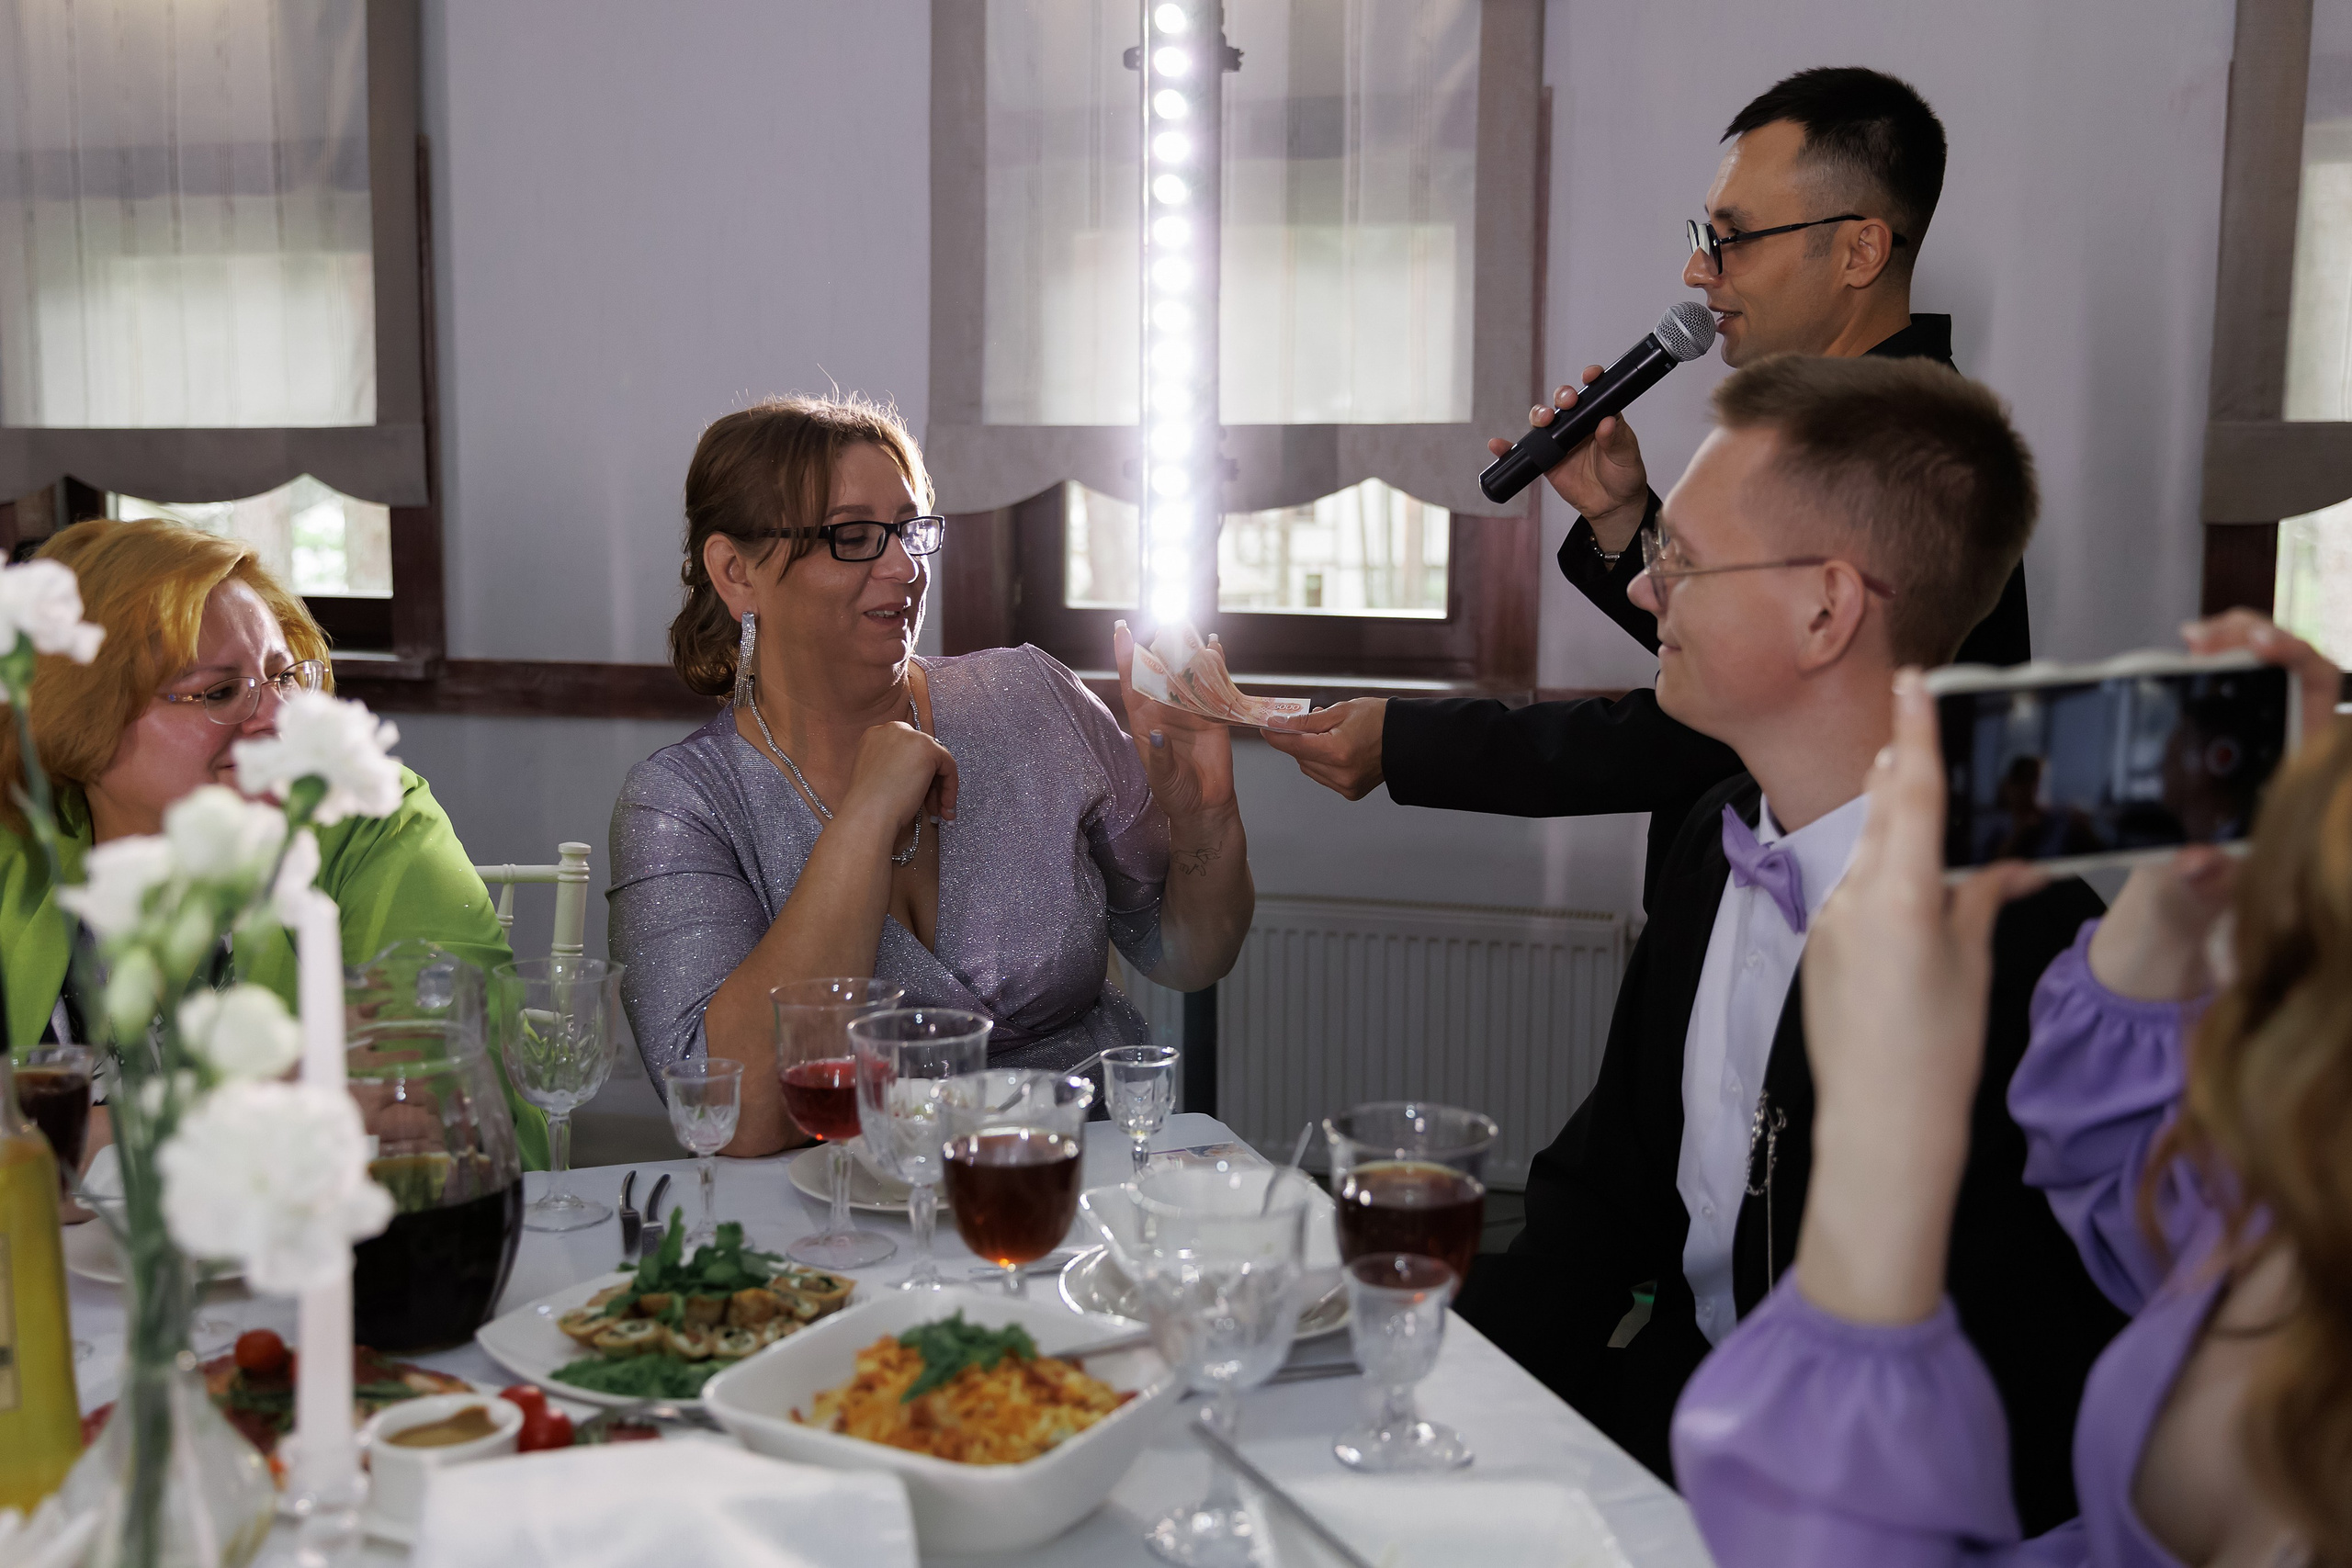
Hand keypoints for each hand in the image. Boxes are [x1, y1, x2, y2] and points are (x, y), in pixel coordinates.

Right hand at [838, 719, 957, 845]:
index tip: (920, 793)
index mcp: (875, 736)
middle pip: (923, 753)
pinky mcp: (927, 747)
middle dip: (930, 782)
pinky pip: (948, 765)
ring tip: (938, 811)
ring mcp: (910, 736)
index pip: (907, 749)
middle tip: (932, 805)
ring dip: (940, 788)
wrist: (867, 814)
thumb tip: (921, 773)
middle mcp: (891, 730)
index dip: (916, 773)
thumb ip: (898, 766)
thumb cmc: (870, 804)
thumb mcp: (881, 775)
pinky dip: (950, 786)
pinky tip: (945, 805)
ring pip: (937, 759)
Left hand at [1113, 620, 1237, 823]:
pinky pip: (1214, 687)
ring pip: (1187, 674)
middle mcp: (1165, 710)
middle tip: (1164, 620)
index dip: (1127, 657)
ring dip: (1187, 651)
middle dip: (1161, 646)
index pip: (1132, 683)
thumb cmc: (1175, 793)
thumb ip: (1160, 757)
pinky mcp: (1213, 716)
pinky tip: (1215, 647)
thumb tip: (1158, 733)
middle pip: (1161, 672)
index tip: (1121, 629)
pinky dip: (1216, 667)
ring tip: (1187, 626)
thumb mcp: (1162, 778)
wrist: (1205, 806)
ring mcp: (1190, 711)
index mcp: (1145, 721)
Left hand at [1260, 698, 1386, 798]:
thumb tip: (1277, 723)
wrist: (1406, 739)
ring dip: (1310, 752)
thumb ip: (1306, 720)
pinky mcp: (1350, 792)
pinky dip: (1322, 763)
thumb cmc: (1378, 720)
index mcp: (1338, 750)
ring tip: (1329, 735)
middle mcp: (1341, 773)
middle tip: (1308, 722)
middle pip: (1300, 757)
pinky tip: (1337, 750)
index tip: (1265, 726)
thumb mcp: (1340, 711)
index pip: (1294, 745)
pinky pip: (1323, 776)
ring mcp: (1346, 786)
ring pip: (1309, 768)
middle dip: (1298, 739)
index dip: (1276, 735)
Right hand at [1485, 364, 1649, 551]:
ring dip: (1539, 415)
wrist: (1612, 506)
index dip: (1592, 379)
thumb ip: (1616, 440)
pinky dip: (1509, 448)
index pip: (1595, 392)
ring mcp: (1561, 439)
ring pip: (1544, 420)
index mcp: (1601, 416)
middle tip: (1566, 402)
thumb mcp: (1626, 456)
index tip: (1590, 375)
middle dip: (1562, 396)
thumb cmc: (1624, 476)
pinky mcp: (1547, 458)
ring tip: (1542, 420)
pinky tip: (1499, 446)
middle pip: (1564, 402)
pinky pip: (1526, 450)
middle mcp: (1579, 423)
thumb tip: (1607, 423)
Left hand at [1794, 669, 2046, 1324]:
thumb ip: (1979, 899)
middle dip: (1900, 768)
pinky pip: (1853, 891)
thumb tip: (2003, 862)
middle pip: (1882, 811)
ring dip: (1891, 823)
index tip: (1911, 682)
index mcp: (1904, 898)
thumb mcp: (1973, 965)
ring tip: (1922, 802)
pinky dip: (1880, 876)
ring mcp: (1830, 922)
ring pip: (1866, 849)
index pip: (1913, 794)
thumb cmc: (1937, 1056)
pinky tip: (1907, 887)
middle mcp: (1856, 899)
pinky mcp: (1819, 946)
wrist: (1881, 1124)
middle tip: (1916, 724)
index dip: (1915, 732)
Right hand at [2086, 611, 2340, 998]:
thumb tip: (2194, 862)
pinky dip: (2204, 664)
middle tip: (2202, 637)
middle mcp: (2283, 747)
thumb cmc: (2211, 897)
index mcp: (2298, 771)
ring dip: (2228, 641)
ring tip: (2192, 638)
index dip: (2295, 658)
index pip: (2318, 693)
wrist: (2183, 907)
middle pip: (2289, 666)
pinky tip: (2180, 658)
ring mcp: (2250, 741)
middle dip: (2253, 633)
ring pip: (2256, 672)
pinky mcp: (2217, 741)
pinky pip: (2221, 690)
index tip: (2258, 646)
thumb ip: (2205, 879)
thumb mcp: (2209, 892)